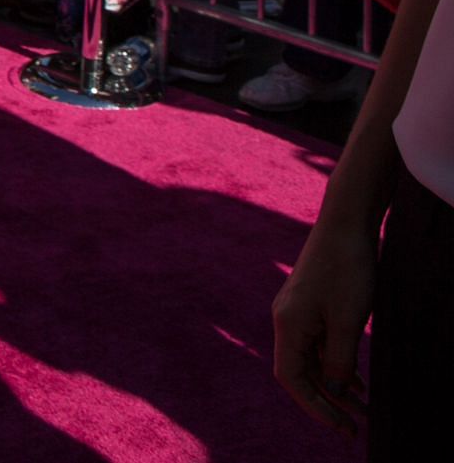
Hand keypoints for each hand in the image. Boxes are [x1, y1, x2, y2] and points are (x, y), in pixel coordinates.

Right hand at [272, 223, 374, 439]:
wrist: (345, 224)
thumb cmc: (347, 270)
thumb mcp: (348, 321)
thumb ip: (339, 360)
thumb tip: (334, 392)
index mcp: (288, 325)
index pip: (293, 379)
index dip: (316, 407)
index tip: (344, 427)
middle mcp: (286, 320)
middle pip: (301, 372)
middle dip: (328, 401)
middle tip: (357, 426)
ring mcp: (298, 312)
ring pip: (313, 359)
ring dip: (335, 385)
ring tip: (364, 407)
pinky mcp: (311, 304)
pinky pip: (320, 344)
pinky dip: (337, 364)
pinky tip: (358, 379)